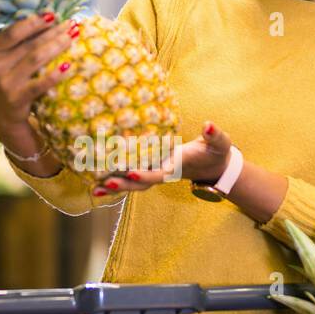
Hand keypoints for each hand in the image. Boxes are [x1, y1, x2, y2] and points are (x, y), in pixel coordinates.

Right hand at [0, 13, 75, 147]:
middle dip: (53, 33)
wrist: (1, 113)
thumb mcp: (4, 58)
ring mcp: (4, 83)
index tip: (52, 15)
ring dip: (57, 46)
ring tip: (72, 38)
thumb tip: (50, 18)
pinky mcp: (16, 99)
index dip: (34, 22)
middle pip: (29, 44)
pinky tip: (68, 66)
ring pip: (36, 59)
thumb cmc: (8, 77)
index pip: (13, 32)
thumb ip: (19, 41)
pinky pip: (40, 84)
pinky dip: (55, 74)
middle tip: (71, 25)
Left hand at [92, 122, 231, 196]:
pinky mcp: (150, 170)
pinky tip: (96, 184)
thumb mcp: (220, 143)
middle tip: (106, 184)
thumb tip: (208, 125)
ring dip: (114, 187)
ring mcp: (155, 173)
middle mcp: (163, 173)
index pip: (159, 173)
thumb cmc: (215, 152)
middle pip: (140, 184)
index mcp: (176, 167)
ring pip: (132, 184)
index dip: (146, 174)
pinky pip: (130, 178)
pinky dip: (115, 182)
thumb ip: (215, 135)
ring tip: (95, 189)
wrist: (213, 166)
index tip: (132, 172)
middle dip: (124, 185)